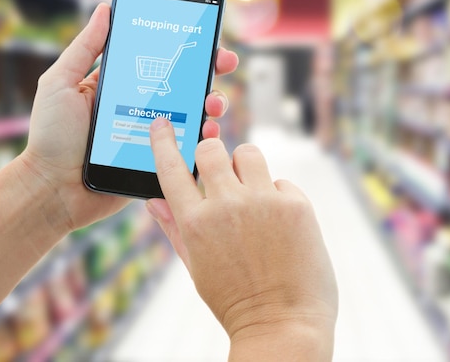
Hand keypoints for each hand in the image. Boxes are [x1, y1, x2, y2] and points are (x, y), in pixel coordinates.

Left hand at [20, 3, 237, 233]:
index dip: (185, 49)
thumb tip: (106, 9)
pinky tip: (207, 133)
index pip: (160, 61)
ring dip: (212, 103)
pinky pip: (189, 148)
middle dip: (210, 71)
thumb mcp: (61, 83)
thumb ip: (85, 48)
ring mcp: (154, 135)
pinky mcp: (160, 161)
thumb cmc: (51, 136)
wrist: (52, 189)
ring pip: (194, 115)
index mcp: (124, 85)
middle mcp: (144, 107)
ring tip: (212, 103)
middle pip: (185, 85)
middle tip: (223, 64)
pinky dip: (204, 139)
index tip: (206, 38)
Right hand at [147, 120, 337, 358]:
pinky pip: (280, 181)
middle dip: (213, 155)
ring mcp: (263, 202)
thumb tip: (152, 202)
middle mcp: (227, 205)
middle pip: (212, 148)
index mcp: (195, 223)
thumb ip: (175, 228)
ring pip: (249, 153)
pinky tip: (280, 225)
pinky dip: (277, 196)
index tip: (162, 123)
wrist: (284, 325)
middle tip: (221, 172)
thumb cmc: (236, 299)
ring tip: (254, 197)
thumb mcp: (197, 267)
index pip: (171, 168)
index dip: (163, 141)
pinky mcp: (296, 204)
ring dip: (246, 168)